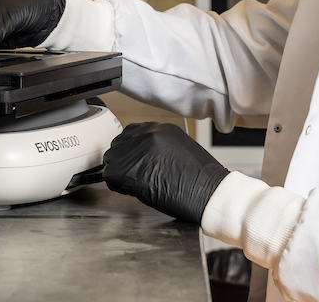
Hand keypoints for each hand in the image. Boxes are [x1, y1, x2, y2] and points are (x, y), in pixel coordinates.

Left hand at [103, 122, 230, 223]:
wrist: (208, 192)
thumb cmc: (200, 178)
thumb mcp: (180, 149)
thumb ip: (158, 146)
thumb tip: (142, 156)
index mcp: (160, 128)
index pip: (131, 133)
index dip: (132, 151)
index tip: (136, 163)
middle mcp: (146, 133)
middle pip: (119, 144)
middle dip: (124, 161)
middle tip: (136, 176)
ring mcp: (136, 149)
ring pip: (112, 159)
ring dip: (120, 172)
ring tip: (136, 184)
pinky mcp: (128, 168)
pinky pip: (110, 176)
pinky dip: (118, 186)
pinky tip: (134, 191)